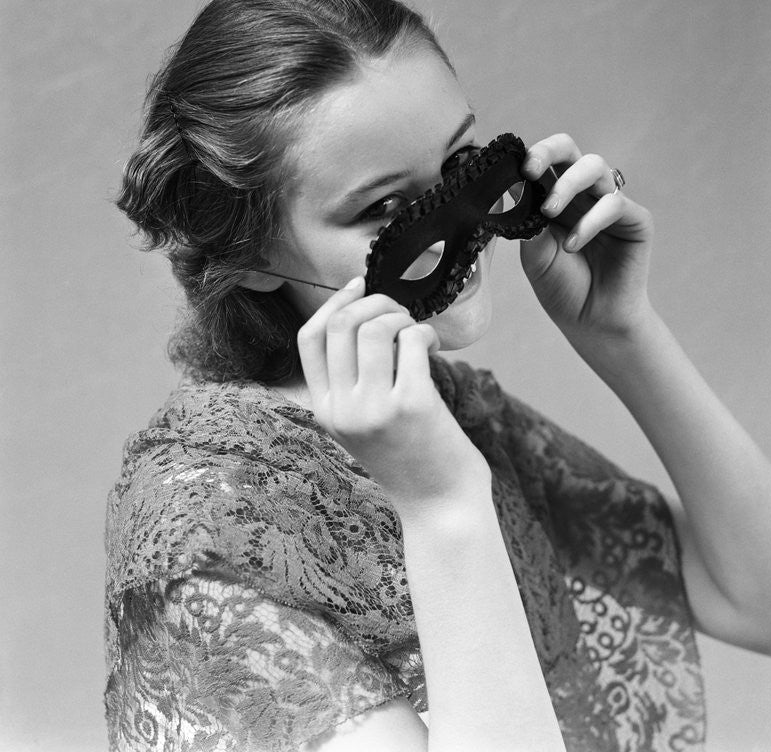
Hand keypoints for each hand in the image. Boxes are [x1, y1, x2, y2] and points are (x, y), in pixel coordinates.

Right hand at [297, 277, 490, 518]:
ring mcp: (374, 408)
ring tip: (417, 333)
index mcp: (324, 410)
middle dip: (374, 302)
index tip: (358, 285)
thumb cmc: (410, 457)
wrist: (440, 506)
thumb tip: (367, 316)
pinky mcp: (411, 405)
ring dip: (401, 317)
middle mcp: (341, 409)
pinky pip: (411, 341)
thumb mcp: (363, 424)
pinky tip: (434, 347)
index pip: (308, 339)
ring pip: (374, 328)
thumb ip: (353, 382)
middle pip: (340, 324)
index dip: (333, 303)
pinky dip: (424, 333)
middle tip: (400, 313)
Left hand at [519, 133, 653, 341]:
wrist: (591, 322)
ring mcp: (609, 203)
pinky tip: (573, 244)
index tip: (514, 168)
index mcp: (554, 196)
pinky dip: (590, 221)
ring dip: (567, 185)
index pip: (544, 162)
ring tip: (548, 212)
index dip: (530, 157)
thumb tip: (513, 188)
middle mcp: (582, 194)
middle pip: (569, 150)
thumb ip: (527, 221)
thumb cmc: (562, 287)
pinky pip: (614, 203)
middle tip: (530, 171)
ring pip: (594, 167)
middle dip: (548, 151)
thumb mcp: (535, 254)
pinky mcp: (636, 220)